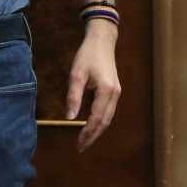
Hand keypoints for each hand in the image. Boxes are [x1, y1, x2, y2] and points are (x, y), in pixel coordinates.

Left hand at [66, 23, 120, 151]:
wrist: (102, 40)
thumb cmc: (87, 55)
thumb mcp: (76, 74)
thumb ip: (73, 96)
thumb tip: (69, 117)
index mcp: (106, 91)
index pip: (97, 118)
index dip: (87, 133)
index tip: (78, 143)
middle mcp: (115, 94)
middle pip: (105, 121)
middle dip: (93, 135)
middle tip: (81, 146)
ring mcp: (117, 92)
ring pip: (108, 117)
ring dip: (98, 130)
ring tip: (85, 139)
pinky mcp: (115, 90)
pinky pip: (109, 110)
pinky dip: (101, 120)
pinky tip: (92, 124)